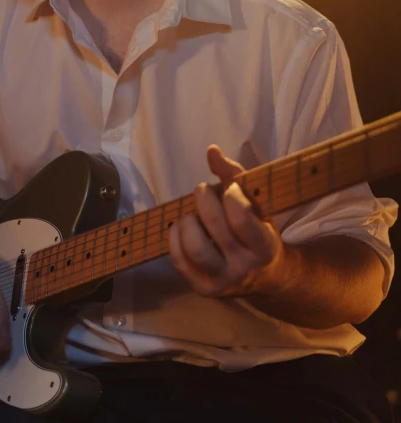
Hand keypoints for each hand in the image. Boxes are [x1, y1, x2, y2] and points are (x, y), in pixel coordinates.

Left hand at [168, 146, 285, 298]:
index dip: (230, 195)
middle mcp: (244, 268)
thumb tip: (211, 151)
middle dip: (204, 199)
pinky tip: (182, 226)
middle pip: (214, 227)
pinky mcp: (202, 288)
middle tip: (203, 190)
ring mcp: (222, 281)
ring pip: (194, 248)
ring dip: (187, 221)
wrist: (265, 277)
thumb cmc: (259, 230)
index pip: (242, 219)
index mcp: (264, 246)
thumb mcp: (259, 204)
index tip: (229, 188)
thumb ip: (236, 176)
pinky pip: (179, 261)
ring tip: (191, 213)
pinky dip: (174, 238)